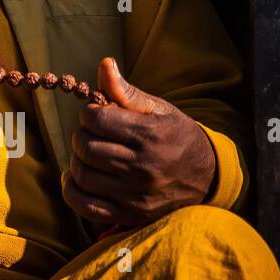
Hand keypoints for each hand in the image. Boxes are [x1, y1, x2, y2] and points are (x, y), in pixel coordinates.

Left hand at [61, 57, 217, 227]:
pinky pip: (86, 207)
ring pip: (82, 175)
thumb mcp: (157, 109)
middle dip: (82, 136)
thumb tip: (104, 64)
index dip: (90, 114)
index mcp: (149, 135)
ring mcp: (136, 195)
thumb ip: (125, 90)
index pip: (96, 119)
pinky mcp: (131, 215)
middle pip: (85, 147)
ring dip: (78, 161)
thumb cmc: (176, 136)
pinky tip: (74, 179)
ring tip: (91, 155)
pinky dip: (72, 191)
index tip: (98, 116)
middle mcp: (143, 167)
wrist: (208, 177)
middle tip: (94, 135)